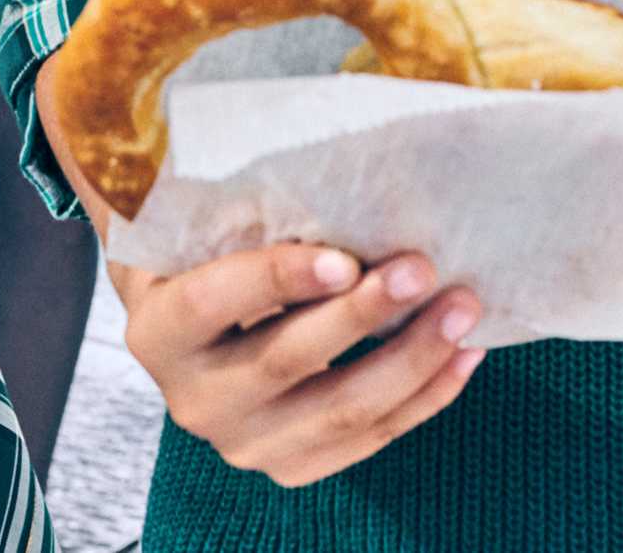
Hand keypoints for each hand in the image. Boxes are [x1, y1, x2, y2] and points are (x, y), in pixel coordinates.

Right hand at [114, 242, 481, 487]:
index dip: (277, 281)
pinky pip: (370, 438)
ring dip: (411, 359)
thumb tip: (294, 156)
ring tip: (461, 308)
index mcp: (157, 332)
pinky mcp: (292, 466)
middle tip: (423, 269)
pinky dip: (425, 397)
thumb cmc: (205, 258)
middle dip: (363, 316)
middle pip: (285, 361)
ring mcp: (243, 443)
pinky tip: (465, 354)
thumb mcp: (195, 227)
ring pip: (341, 411)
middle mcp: (192, 400)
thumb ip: (228, 206)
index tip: (345, 258)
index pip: (210, 303)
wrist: (196, 333)